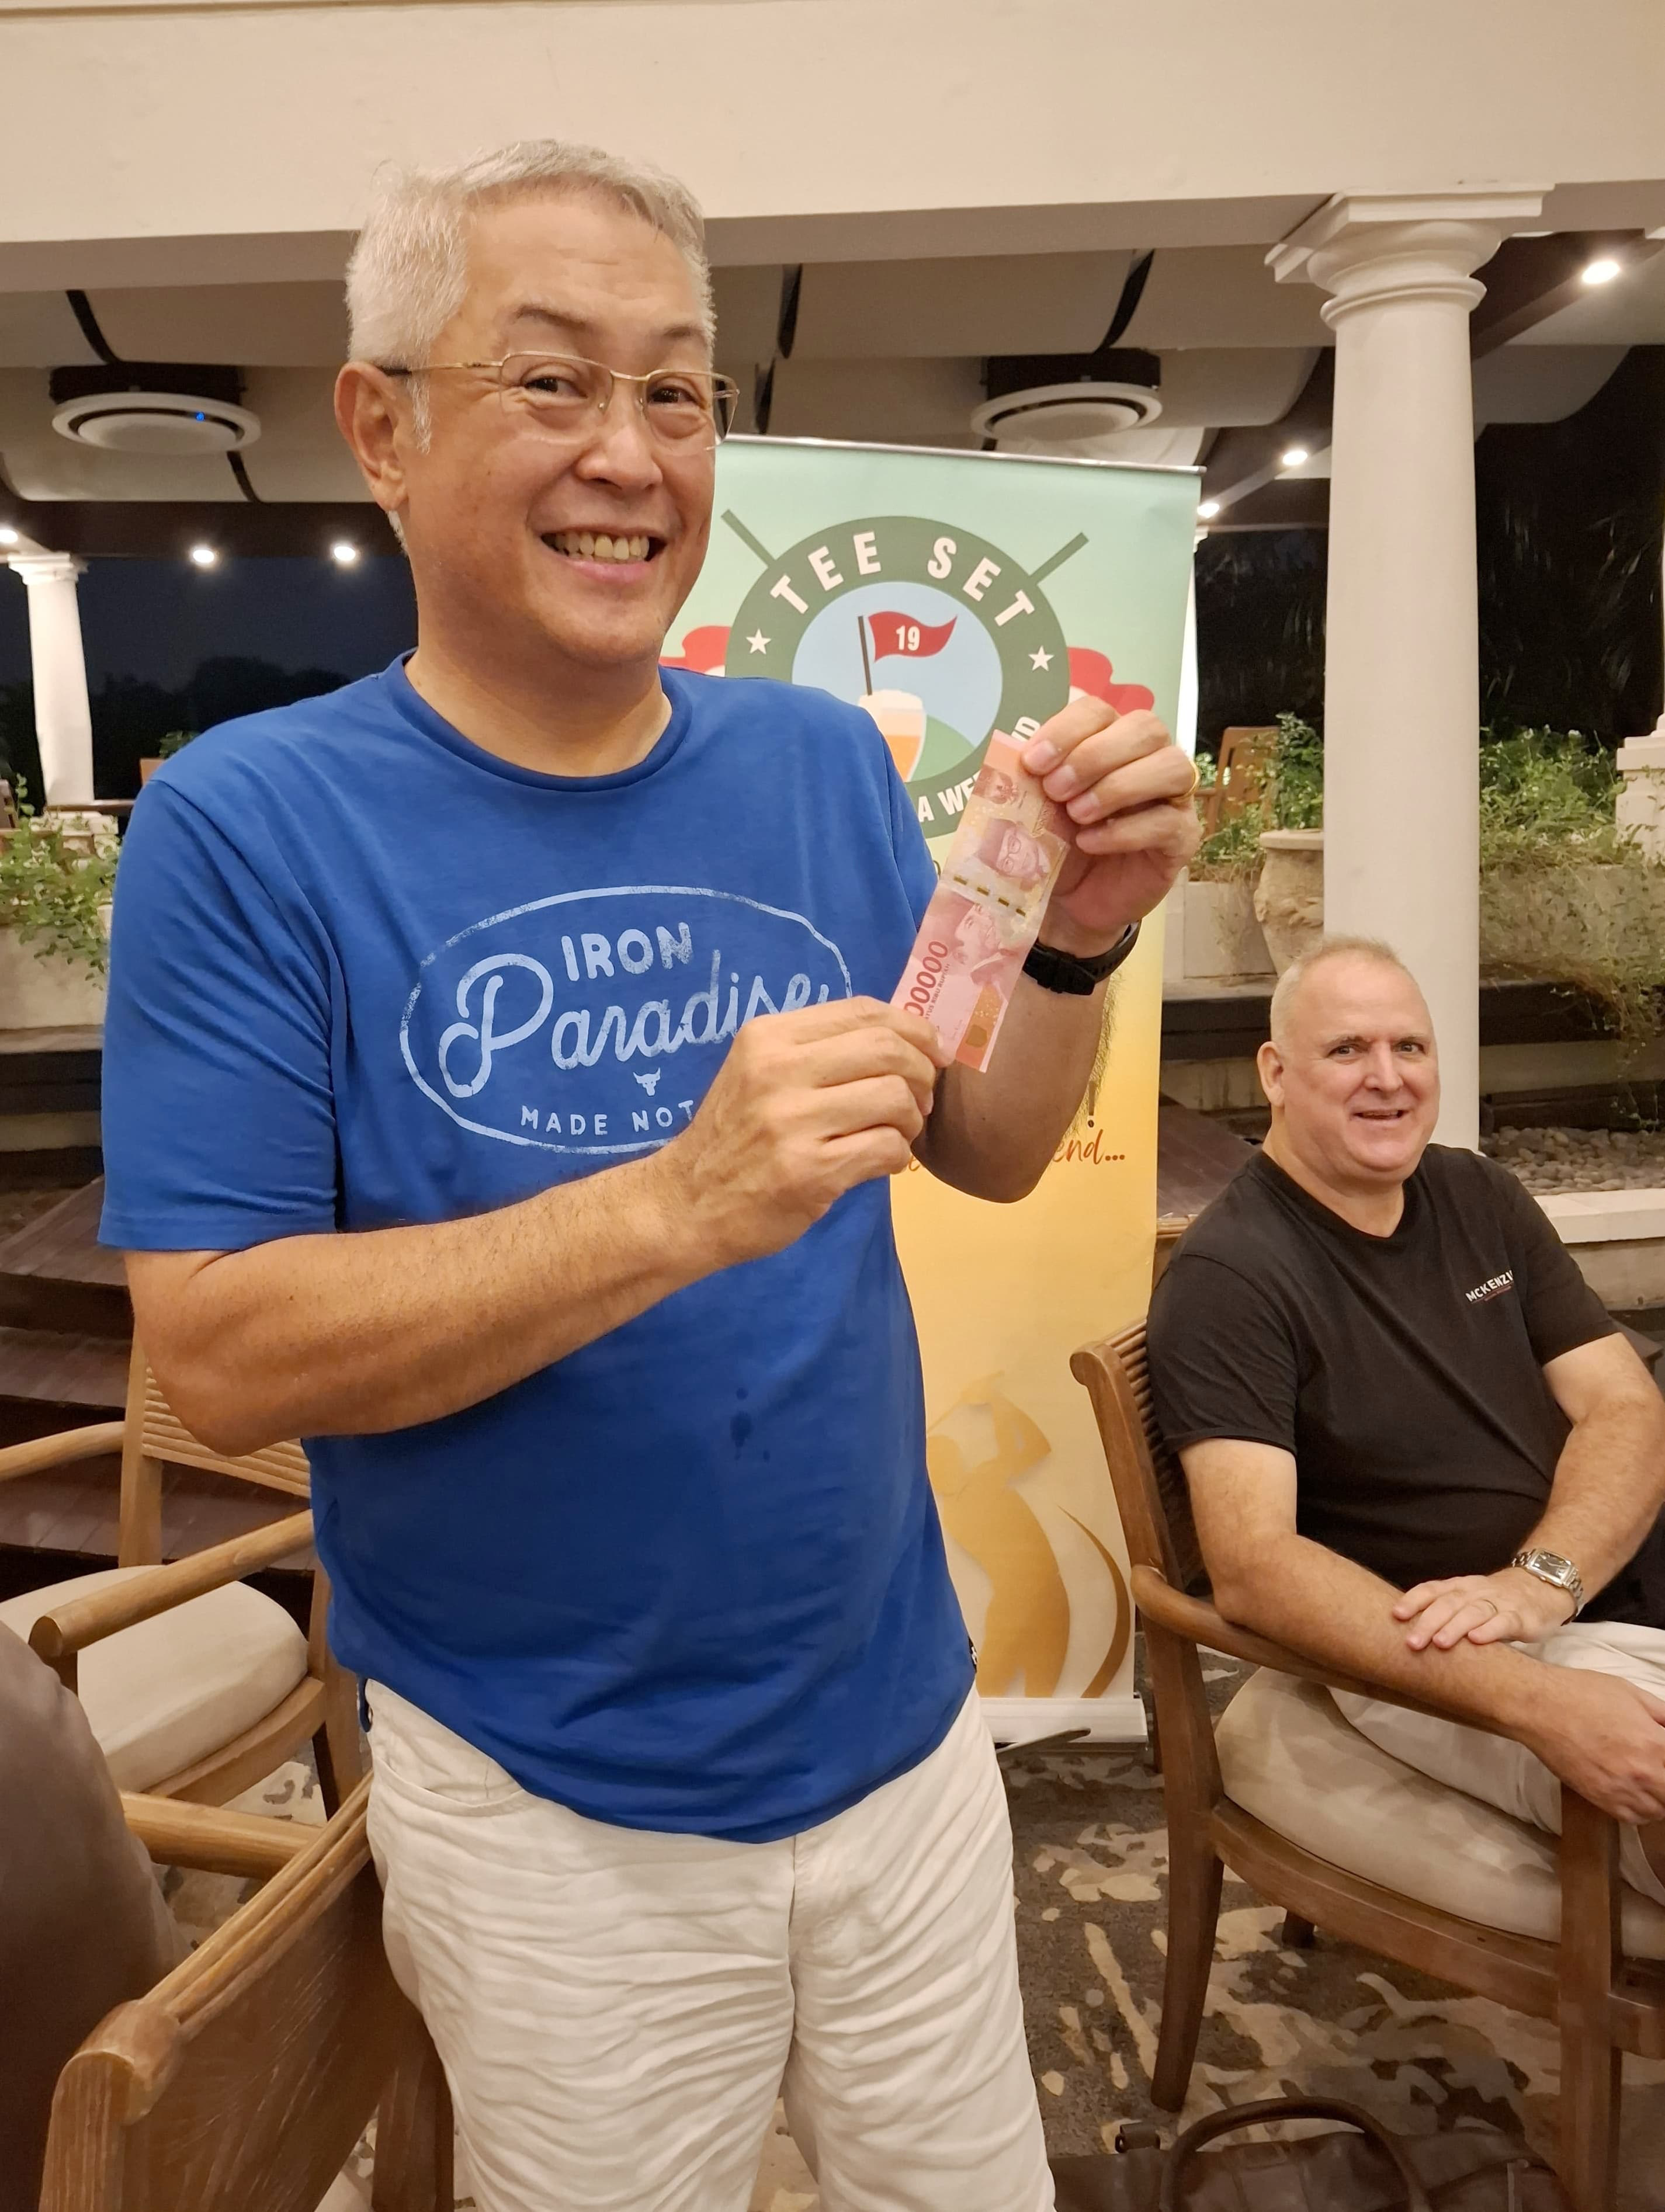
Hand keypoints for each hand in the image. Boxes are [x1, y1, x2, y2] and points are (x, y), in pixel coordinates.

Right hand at [656, 997, 949, 1268]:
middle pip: (888, 1048)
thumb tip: (904, 1037)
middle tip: (920, 1099)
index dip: (914, 1027)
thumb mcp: (758, 1072)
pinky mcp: (810, 1171)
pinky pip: (886, 1148)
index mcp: (768, 1036)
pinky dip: (898, 1155)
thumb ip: (817, 1050)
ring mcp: (792, 1122)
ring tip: (897, 1132)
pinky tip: (881, 1162)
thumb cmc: (733, 1137)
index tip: (932, 1052)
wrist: (686, 1205)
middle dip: (922, 1072)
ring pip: (894, 1097)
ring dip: (913, 1118)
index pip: (863, 1010)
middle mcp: (778, 1070)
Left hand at [1020, 697, 1200, 953]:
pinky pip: (1168, 821)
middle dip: (1094, 756)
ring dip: (1117, 787)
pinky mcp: (1182, 837)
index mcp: (1110, 738)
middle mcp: (1149, 758)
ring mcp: (1173, 796)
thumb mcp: (1035, 808)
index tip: (1033, 762)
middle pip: (1145, 727)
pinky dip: (1125, 830)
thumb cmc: (1057, 843)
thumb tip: (1014, 758)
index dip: (1067, 730)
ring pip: (1172, 766)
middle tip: (1056, 790)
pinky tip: (1091, 842)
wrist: (1072, 900)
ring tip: (1077, 815)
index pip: (1099, 710)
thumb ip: (1030, 780)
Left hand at [1394, 1567, 1576, 1649]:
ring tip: (1440, 1643)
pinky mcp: (1521, 1616)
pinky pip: (1505, 1621)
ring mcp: (1499, 1603)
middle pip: (1449, 1603)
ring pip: (1474, 1611)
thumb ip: (1444, 1612)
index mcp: (1460, 1587)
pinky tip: (1477, 1639)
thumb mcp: (1468, 1601)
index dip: (1414, 1601)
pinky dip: (1490, 1629)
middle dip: (1429, 1622)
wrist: (1541, 1588)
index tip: (1396, 1616)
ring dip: (1455, 1626)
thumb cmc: (1494, 1601)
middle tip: (1412, 1642)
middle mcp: (1476, 1591)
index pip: (1432, 1589)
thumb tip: (1406, 1634)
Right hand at [1518, 1669, 1664, 1823]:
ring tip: (1650, 1781)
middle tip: (1658, 1767)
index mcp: (1655, 1745)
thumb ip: (1663, 1716)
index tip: (1662, 1753)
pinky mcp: (1599, 1799)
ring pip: (1657, 1812)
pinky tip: (1635, 1793)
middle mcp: (1642, 1775)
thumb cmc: (1584, 1694)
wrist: (1540, 1708)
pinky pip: (1633, 1818)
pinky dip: (1641, 1810)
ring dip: (1659, 1799)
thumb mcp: (1634, 1695)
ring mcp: (1620, 1791)